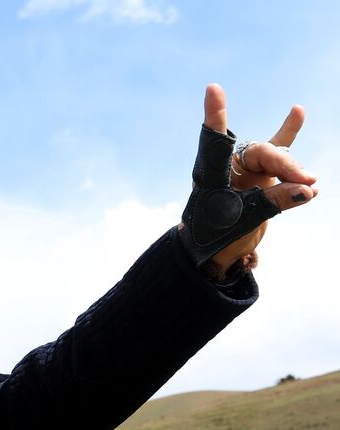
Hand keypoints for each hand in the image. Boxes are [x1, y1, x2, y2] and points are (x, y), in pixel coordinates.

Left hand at [193, 83, 317, 271]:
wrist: (216, 248)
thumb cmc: (217, 234)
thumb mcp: (243, 221)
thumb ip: (273, 203)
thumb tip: (308, 189)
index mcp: (212, 173)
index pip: (214, 141)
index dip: (215, 115)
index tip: (213, 88)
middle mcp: (229, 165)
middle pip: (263, 153)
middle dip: (287, 166)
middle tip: (307, 183)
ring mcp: (246, 167)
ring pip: (276, 157)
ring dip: (294, 169)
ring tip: (311, 184)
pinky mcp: (261, 173)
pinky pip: (278, 150)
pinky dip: (289, 132)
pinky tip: (298, 111)